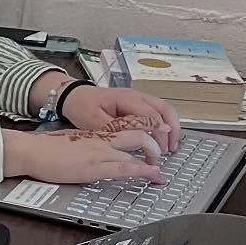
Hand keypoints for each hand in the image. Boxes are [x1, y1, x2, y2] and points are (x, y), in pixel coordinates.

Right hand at [3, 126, 164, 185]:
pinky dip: (143, 171)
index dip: (144, 133)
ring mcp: (99, 152)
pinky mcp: (94, 167)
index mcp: (95, 134)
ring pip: (137, 150)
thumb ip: (86, 147)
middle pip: (138, 134)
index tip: (153, 140)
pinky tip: (153, 175)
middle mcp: (102, 140)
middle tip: (159, 157)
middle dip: (155, 145)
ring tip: (159, 173)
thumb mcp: (70, 143)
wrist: (30, 150)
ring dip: (153, 161)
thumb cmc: (43, 149)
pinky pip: (125, 167)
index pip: (126, 128)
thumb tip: (92, 155)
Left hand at [58, 84, 180, 153]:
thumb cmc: (82, 107)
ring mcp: (139, 98)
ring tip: (170, 146)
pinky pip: (157, 112)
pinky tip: (161, 138)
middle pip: (165, 109)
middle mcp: (136, 96)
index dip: (159, 132)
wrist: (73, 97)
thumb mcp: (95, 121)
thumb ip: (117, 128)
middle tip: (170, 149)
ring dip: (170, 127)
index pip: (151, 115)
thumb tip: (138, 135)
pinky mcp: (137, 104)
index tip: (161, 147)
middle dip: (172, 130)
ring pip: (164, 110)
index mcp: (126, 98)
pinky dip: (163, 125)